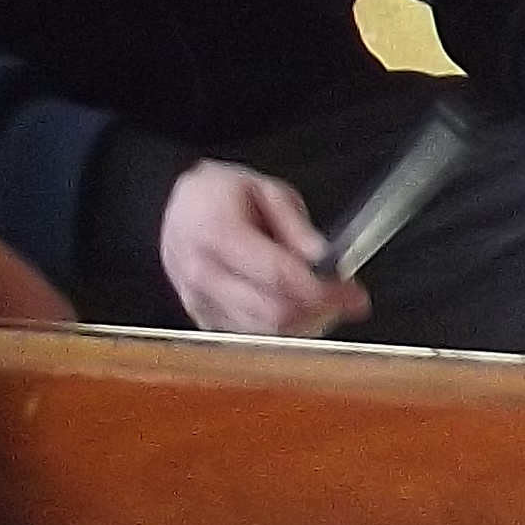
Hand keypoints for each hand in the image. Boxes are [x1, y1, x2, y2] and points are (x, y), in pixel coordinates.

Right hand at [159, 158, 367, 338]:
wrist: (170, 207)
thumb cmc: (217, 194)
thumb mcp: (263, 188)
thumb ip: (295, 224)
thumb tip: (323, 257)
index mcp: (218, 235)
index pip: (277, 277)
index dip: (322, 290)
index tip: (354, 294)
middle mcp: (204, 275)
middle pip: (273, 313)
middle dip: (320, 311)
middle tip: (346, 298)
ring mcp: (199, 303)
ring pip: (265, 332)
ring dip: (304, 323)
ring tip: (323, 301)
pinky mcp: (203, 320)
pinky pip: (250, 336)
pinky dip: (281, 328)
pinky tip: (294, 307)